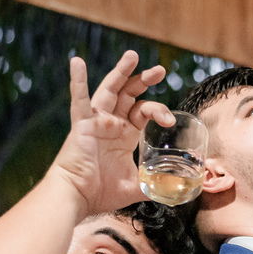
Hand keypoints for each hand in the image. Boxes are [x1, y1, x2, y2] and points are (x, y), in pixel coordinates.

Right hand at [48, 50, 175, 216]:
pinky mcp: (82, 125)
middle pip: (129, 94)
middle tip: (160, 70)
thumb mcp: (135, 186)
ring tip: (133, 56)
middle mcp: (111, 124)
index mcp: (124, 134)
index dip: (158, 110)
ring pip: (109, 90)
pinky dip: (78, 81)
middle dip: (144, 80)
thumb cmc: (101, 192)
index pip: (143, 111)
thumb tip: (175, 189)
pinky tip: (77, 62)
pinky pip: (79, 100)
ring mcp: (96, 122)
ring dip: (121, 72)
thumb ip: (153, 184)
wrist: (79, 197)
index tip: (170, 121)